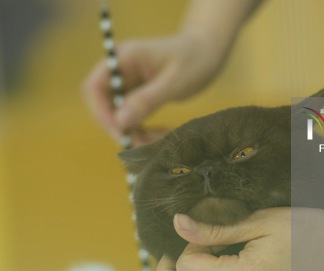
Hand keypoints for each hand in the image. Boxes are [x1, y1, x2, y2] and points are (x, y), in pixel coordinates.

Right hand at [82, 31, 229, 143]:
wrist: (208, 50)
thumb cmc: (195, 59)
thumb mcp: (174, 82)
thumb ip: (147, 100)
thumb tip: (120, 122)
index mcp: (124, 58)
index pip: (94, 87)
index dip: (102, 112)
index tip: (120, 133)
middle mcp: (121, 70)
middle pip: (105, 105)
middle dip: (121, 128)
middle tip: (144, 147)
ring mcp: (129, 83)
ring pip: (120, 116)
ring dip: (136, 133)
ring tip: (163, 140)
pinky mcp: (139, 95)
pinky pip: (134, 118)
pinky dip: (146, 130)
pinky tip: (165, 134)